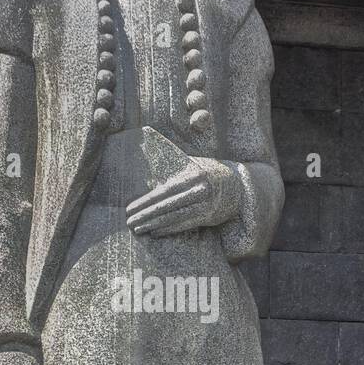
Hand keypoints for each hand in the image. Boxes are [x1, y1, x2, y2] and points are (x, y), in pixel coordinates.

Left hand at [125, 157, 240, 236]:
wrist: (234, 185)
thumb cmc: (201, 170)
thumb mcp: (186, 160)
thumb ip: (166, 151)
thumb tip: (146, 132)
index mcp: (192, 175)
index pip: (164, 191)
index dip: (145, 201)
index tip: (129, 208)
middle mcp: (200, 190)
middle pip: (168, 206)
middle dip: (146, 215)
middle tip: (129, 222)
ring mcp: (206, 205)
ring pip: (175, 217)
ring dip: (155, 225)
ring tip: (138, 229)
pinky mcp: (208, 216)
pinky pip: (185, 224)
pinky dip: (169, 229)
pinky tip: (155, 232)